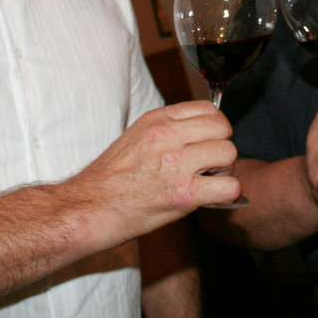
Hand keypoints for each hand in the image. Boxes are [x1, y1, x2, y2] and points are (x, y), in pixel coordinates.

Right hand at [70, 100, 239, 245]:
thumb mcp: (136, 137)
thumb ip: (167, 131)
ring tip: (206, 182)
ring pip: (229, 153)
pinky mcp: (183, 193)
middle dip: (221, 147)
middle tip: (208, 166)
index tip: (206, 144)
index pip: (209, 108)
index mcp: (157, 119)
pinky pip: (229, 187)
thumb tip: (198, 136)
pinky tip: (208, 199)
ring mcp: (176, 163)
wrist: (88, 209)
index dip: (214, 128)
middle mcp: (168, 135)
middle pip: (223, 128)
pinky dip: (225, 195)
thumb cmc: (109, 180)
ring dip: (224, 171)